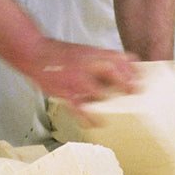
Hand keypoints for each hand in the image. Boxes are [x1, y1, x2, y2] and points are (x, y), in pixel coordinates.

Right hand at [24, 38, 139, 119]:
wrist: (35, 53)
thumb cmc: (59, 54)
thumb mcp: (85, 51)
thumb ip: (102, 60)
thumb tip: (120, 70)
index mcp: (94, 54)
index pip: (121, 58)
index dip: (132, 70)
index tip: (139, 79)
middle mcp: (87, 65)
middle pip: (113, 72)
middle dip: (126, 84)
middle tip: (133, 93)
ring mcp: (76, 79)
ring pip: (98, 92)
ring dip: (108, 102)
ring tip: (115, 110)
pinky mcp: (65, 92)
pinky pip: (79, 108)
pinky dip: (88, 118)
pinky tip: (95, 123)